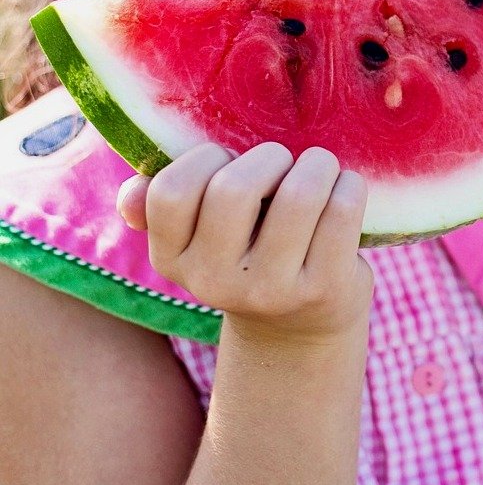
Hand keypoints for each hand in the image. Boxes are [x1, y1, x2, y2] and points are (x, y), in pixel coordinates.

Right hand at [116, 142, 373, 343]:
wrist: (301, 327)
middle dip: (269, 157)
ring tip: (321, 168)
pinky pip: (341, 212)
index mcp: (172, 260)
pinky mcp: (324, 289)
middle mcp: (215, 282)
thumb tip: (131, 195)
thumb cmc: (249, 255)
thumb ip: (162, 208)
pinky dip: (350, 186)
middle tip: (285, 162)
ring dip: (317, 165)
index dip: (206, 158)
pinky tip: (346, 189)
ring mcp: (272, 290)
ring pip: (298, 196)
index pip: (171, 192)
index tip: (231, 161)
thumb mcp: (200, 239)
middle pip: (233, 190)